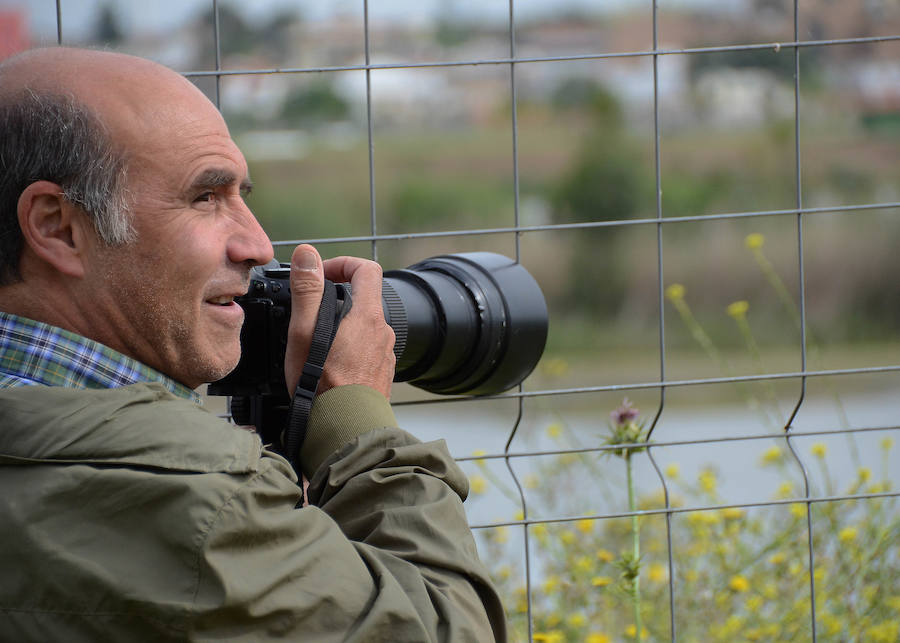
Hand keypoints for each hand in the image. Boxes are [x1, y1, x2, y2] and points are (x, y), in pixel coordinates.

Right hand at [284, 244, 394, 399]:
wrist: (344, 429)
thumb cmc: (321, 385)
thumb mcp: (305, 333)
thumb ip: (308, 290)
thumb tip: (308, 254)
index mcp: (367, 316)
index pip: (367, 269)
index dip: (343, 263)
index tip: (322, 275)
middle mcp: (383, 333)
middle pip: (364, 300)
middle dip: (337, 299)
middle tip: (310, 313)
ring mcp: (385, 355)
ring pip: (364, 328)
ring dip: (342, 328)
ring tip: (316, 345)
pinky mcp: (382, 374)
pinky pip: (367, 351)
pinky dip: (350, 350)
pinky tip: (329, 366)